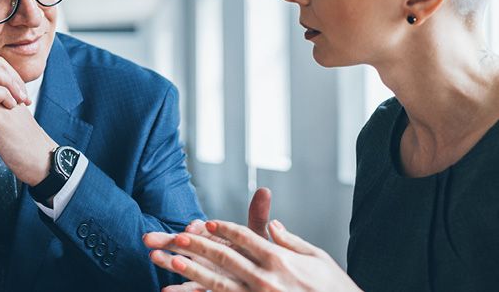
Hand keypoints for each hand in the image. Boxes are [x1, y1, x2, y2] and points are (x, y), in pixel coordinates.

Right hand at [144, 187, 272, 290]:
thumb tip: (264, 191)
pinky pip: (192, 290)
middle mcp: (207, 252)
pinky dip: (179, 290)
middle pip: (184, 244)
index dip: (196, 228)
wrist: (258, 272)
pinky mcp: (206, 286)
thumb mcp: (257, 235)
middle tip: (150, 238)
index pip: (202, 230)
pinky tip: (166, 291)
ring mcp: (204, 270)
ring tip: (154, 257)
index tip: (192, 227)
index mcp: (216, 237)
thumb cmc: (259, 254)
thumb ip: (257, 216)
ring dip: (167, 261)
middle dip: (167, 240)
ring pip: (183, 265)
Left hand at [149, 220, 360, 291]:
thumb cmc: (334, 288)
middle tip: (175, 237)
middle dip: (197, 246)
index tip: (206, 222)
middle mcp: (267, 279)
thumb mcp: (318, 258)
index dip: (224, 229)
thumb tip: (274, 225)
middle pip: (225, 258)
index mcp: (280, 260)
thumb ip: (291, 241)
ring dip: (193, 272)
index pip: (246, 238)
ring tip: (172, 262)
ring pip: (219, 284)